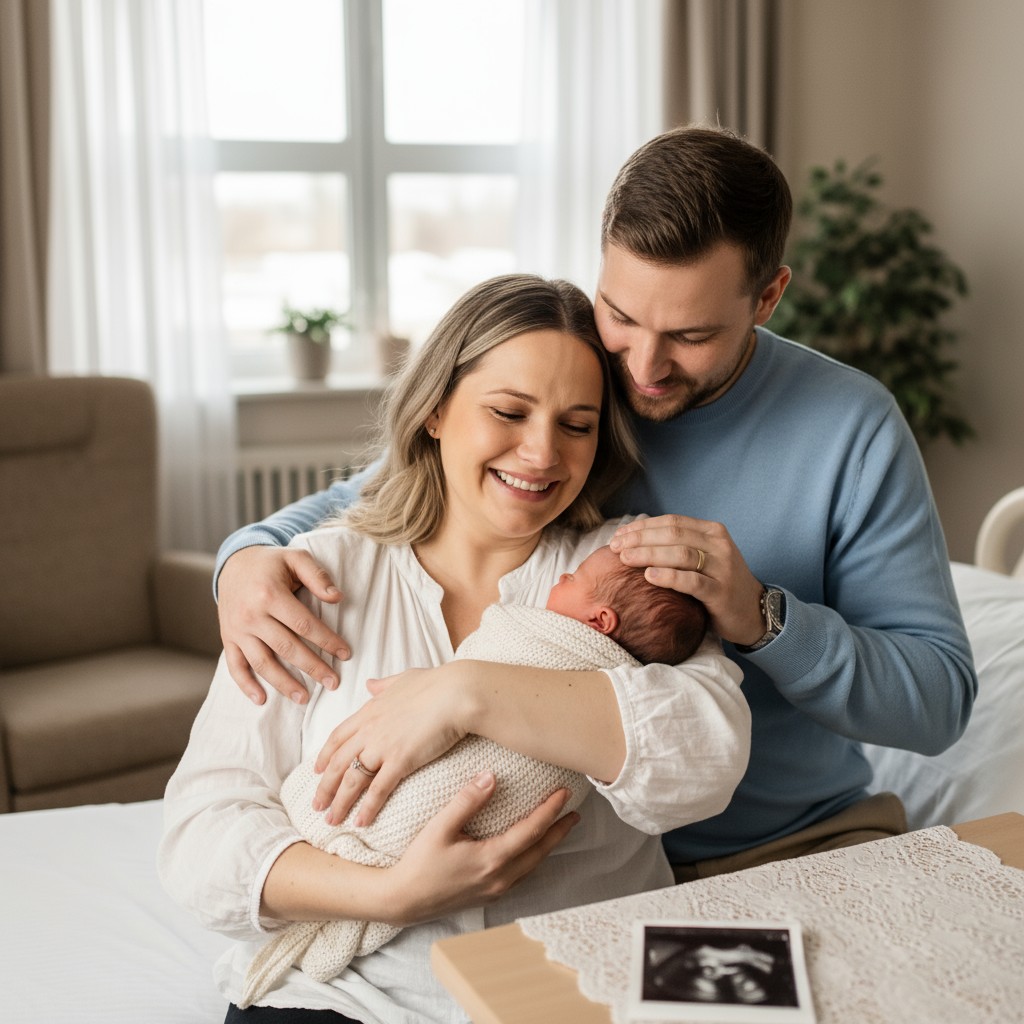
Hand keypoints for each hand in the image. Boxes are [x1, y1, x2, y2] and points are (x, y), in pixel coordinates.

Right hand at [218, 546, 349, 704]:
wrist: (233, 563)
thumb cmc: (271, 563)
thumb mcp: (295, 558)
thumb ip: (317, 576)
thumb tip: (338, 598)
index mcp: (269, 594)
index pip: (304, 624)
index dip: (327, 641)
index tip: (346, 654)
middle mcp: (251, 615)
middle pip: (286, 648)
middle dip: (312, 667)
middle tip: (333, 683)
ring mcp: (237, 629)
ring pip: (262, 662)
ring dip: (283, 683)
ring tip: (305, 698)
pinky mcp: (227, 638)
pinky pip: (235, 666)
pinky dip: (246, 685)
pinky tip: (262, 700)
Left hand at [313, 664, 469, 826]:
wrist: (455, 693)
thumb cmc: (436, 683)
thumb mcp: (403, 679)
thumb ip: (384, 685)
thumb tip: (370, 684)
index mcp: (370, 710)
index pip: (338, 736)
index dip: (326, 756)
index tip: (317, 770)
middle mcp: (370, 729)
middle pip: (339, 762)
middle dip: (325, 786)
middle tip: (316, 805)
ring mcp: (383, 746)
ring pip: (352, 779)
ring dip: (340, 802)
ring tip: (332, 820)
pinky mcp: (400, 760)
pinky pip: (378, 789)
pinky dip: (368, 807)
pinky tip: (361, 822)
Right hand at [387, 770, 579, 925]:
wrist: (402, 901)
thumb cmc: (418, 863)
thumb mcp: (439, 827)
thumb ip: (467, 801)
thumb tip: (491, 777)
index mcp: (491, 859)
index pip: (531, 830)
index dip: (550, 810)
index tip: (564, 793)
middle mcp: (499, 878)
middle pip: (540, 851)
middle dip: (559, 831)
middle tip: (574, 812)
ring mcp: (495, 890)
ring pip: (532, 866)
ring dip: (548, 845)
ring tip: (559, 829)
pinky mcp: (488, 896)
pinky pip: (521, 875)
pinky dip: (533, 858)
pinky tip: (531, 851)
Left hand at [609, 515, 765, 645]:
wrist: (753, 611)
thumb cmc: (718, 583)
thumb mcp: (702, 557)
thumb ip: (677, 546)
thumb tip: (633, 539)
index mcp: (712, 531)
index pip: (672, 522)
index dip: (642, 527)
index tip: (618, 536)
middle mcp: (719, 545)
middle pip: (673, 535)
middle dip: (640, 539)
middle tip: (615, 547)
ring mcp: (722, 567)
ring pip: (680, 554)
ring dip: (648, 554)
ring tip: (625, 559)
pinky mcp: (721, 592)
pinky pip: (691, 581)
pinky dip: (668, 576)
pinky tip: (648, 577)